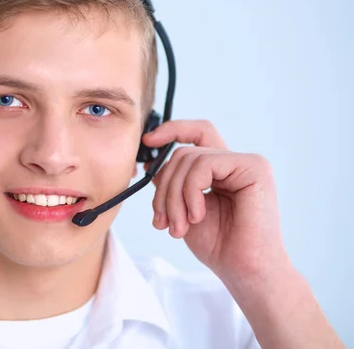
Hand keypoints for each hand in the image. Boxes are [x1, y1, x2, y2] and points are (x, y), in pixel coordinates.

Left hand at [143, 120, 288, 282]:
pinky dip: (191, 192)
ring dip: (174, 196)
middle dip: (164, 187)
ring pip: (188, 158)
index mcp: (220, 169)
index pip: (196, 133)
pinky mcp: (254, 168)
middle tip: (161, 221)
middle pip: (183, 153)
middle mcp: (234, 161)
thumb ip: (172, 183)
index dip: (171, 131)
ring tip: (178, 226)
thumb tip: (151, 160)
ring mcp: (247, 162)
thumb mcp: (182, 209)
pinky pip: (204, 165)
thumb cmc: (217, 245)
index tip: (147, 142)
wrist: (244, 271)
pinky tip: (197, 216)